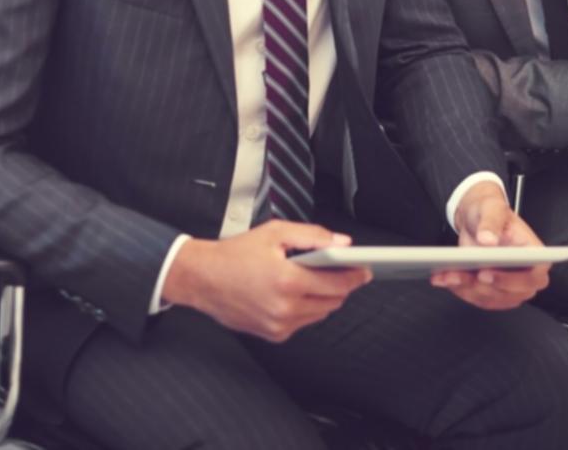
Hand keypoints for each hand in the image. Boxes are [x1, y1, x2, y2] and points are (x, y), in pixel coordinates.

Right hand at [160, 221, 370, 341]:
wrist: (202, 279)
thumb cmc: (234, 254)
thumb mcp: (275, 232)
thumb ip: (313, 236)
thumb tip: (342, 243)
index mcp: (287, 280)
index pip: (337, 283)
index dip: (355, 275)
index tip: (365, 270)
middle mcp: (285, 307)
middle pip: (333, 301)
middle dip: (340, 285)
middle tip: (339, 270)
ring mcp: (279, 324)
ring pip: (321, 313)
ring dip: (324, 297)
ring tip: (312, 278)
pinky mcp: (274, 334)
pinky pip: (304, 322)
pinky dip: (306, 308)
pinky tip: (293, 292)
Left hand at [433, 182, 549, 309]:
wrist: (477, 220)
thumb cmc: (491, 212)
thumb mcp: (491, 209)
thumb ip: (491, 223)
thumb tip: (488, 240)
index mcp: (535, 255)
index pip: (533, 277)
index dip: (511, 281)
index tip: (484, 274)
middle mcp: (527, 275)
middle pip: (509, 294)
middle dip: (479, 287)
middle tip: (456, 275)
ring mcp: (510, 287)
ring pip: (490, 298)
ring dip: (465, 289)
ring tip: (445, 275)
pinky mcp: (493, 292)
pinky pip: (478, 299)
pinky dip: (460, 290)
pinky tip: (444, 279)